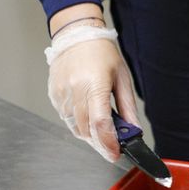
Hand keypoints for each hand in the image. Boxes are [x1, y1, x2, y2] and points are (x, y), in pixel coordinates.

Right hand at [47, 37, 138, 161]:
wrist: (76, 34)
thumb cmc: (102, 53)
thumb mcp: (122, 78)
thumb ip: (127, 107)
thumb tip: (134, 129)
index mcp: (95, 85)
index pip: (100, 123)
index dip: (109, 143)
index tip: (115, 154)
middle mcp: (75, 90)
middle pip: (87, 130)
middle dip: (101, 144)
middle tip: (113, 149)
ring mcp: (62, 93)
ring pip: (75, 128)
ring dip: (90, 136)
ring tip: (102, 134)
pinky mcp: (54, 95)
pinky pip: (66, 119)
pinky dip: (78, 125)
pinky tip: (88, 119)